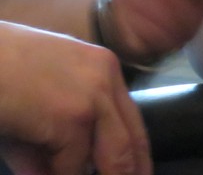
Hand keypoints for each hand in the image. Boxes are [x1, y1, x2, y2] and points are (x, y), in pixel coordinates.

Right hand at [0, 22, 150, 174]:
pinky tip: (40, 171)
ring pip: (112, 158)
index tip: (139, 172)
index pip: (131, 119)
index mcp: (102, 67)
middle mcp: (106, 78)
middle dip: (132, 172)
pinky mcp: (72, 118)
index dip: (137, 153)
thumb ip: (54, 143)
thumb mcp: (35, 104)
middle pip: (132, 140)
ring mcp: (92, 97)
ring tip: (70, 173)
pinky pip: (71, 166)